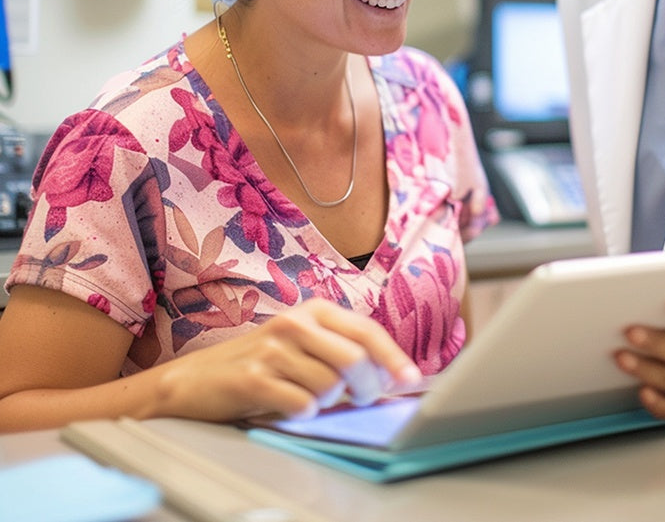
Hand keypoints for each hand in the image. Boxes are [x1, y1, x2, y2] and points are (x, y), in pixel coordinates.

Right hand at [152, 298, 420, 422]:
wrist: (194, 381)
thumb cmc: (259, 364)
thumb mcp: (302, 347)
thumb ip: (341, 353)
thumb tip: (388, 378)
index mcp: (313, 310)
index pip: (366, 330)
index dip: (392, 357)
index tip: (410, 379)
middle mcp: (295, 323)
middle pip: (355, 359)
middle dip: (367, 387)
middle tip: (363, 400)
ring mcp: (273, 349)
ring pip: (330, 386)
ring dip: (327, 402)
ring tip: (308, 397)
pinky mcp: (253, 378)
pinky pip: (301, 405)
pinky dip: (303, 413)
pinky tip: (288, 406)